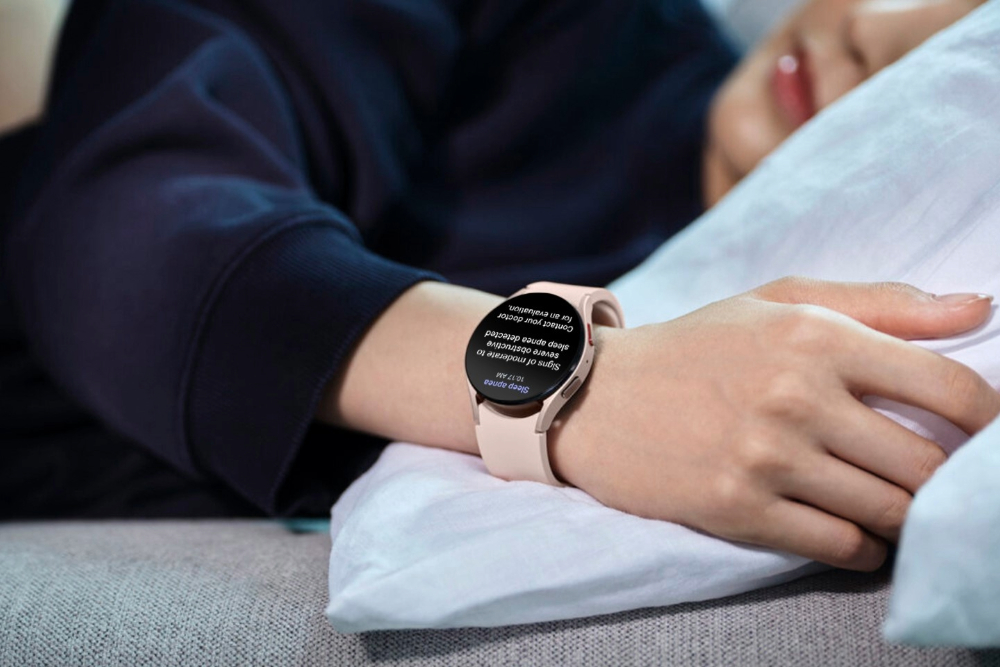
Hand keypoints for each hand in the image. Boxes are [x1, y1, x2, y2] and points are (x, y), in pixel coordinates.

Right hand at [549, 277, 998, 570]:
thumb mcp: (777, 302)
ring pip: (889, 510)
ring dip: (904, 513)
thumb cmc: (697, 345)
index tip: (984, 434)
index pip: (949, 388)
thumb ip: (881, 304)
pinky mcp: (738, 510)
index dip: (989, 420)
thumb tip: (982, 306)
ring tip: (889, 498)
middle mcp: (795, 397)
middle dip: (944, 477)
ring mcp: (765, 458)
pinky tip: (854, 527)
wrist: (596, 396)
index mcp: (814, 336)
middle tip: (929, 473)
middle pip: (927, 463)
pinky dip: (863, 545)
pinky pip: (840, 545)